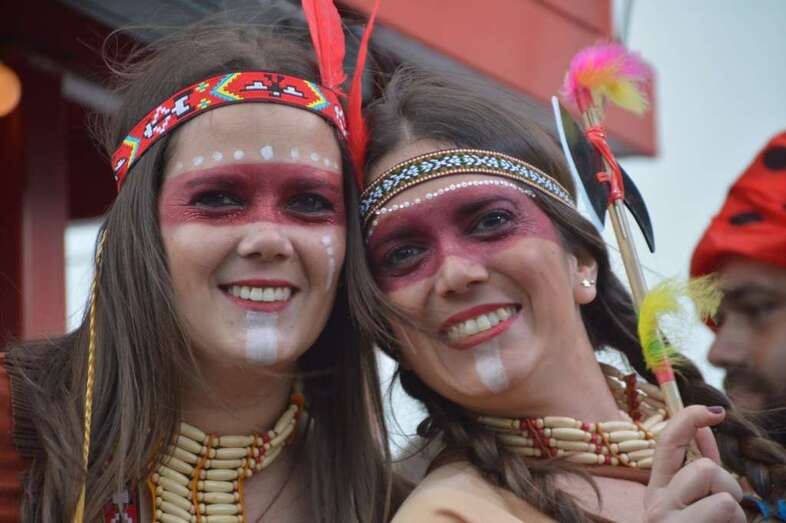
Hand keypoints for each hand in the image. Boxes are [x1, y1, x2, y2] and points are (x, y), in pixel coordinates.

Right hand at [643, 405, 743, 521]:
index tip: (716, 412)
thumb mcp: (693, 500)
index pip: (667, 442)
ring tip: (721, 522)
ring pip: (720, 490)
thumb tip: (704, 427)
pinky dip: (736, 522)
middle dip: (726, 484)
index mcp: (657, 490)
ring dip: (733, 507)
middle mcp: (656, 503)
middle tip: (723, 506)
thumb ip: (699, 466)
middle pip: (703, 467)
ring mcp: (667, 518)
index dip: (690, 418)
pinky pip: (725, 508)